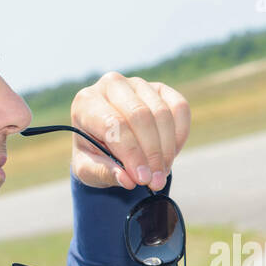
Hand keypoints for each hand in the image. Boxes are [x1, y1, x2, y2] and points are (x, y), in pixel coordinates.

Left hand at [69, 72, 190, 189]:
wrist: (105, 139)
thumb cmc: (94, 154)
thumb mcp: (88, 169)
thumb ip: (103, 173)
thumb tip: (128, 180)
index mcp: (86, 102)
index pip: (114, 124)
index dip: (131, 153)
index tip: (142, 179)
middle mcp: (111, 85)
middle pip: (140, 115)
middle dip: (152, 153)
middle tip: (155, 181)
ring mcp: (138, 84)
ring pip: (162, 113)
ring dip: (167, 148)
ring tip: (161, 173)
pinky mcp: (159, 88)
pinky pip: (179, 107)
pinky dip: (180, 135)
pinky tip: (170, 154)